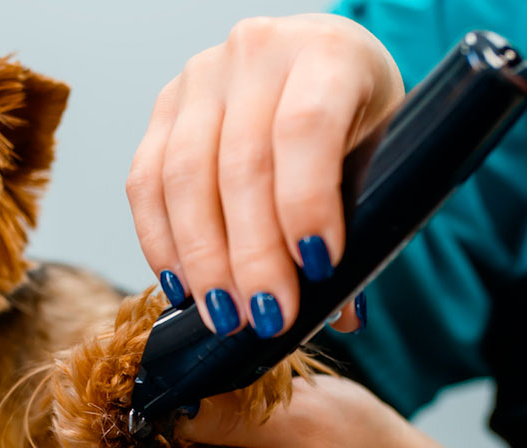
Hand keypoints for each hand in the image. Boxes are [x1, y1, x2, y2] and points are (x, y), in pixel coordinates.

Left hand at [115, 376, 426, 447]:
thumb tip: (155, 402)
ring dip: (173, 410)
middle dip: (155, 411)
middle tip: (192, 367)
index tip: (144, 375)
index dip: (130, 423)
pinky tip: (219, 400)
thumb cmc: (351, 444)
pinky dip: (188, 418)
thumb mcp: (297, 423)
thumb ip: (226, 418)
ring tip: (218, 384)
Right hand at [127, 14, 402, 337]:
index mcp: (327, 52)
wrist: (319, 69)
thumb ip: (364, 226)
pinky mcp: (163, 106)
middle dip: (253, 255)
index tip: (318, 267)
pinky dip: (161, 242)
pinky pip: (145, 182)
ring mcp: (201, 76)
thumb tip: (340, 313)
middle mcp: (258, 51)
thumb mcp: (380, 157)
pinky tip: (183, 286)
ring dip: (203, 259)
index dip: (307, 201)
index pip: (307, 126)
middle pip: (242, 163)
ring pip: (185, 176)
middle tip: (267, 318)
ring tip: (226, 315)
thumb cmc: (357, 118)